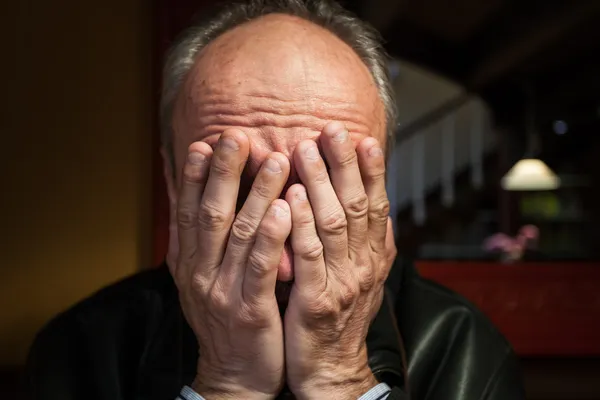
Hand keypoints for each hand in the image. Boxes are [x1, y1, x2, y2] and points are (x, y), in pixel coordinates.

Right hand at [173, 129, 290, 399]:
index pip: (188, 211)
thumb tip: (188, 199)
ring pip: (241, 234)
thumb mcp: (202, 279)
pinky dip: (272, 236)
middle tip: (237, 135)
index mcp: (189, 263)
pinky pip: (261, 267)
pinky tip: (284, 209)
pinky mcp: (250, 310)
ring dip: (257, 194)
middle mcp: (201, 273)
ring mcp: (224, 291)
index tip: (206, 142)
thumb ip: (198, 241)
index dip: (196, 176)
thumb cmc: (226, 319)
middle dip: (224, 172)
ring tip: (275, 159)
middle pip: (211, 213)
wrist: (235, 375)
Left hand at [284, 122, 393, 398]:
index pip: (376, 205)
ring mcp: (341, 282)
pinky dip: (301, 224)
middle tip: (331, 129)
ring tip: (305, 149)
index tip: (363, 138)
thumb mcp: (365, 280)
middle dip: (345, 165)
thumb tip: (382, 209)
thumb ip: (372, 244)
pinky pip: (309, 256)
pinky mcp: (316, 300)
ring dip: (321, 183)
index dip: (372, 171)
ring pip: (333, 224)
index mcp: (374, 258)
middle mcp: (363, 266)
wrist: (332, 369)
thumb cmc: (343, 319)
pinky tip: (291, 197)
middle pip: (356, 206)